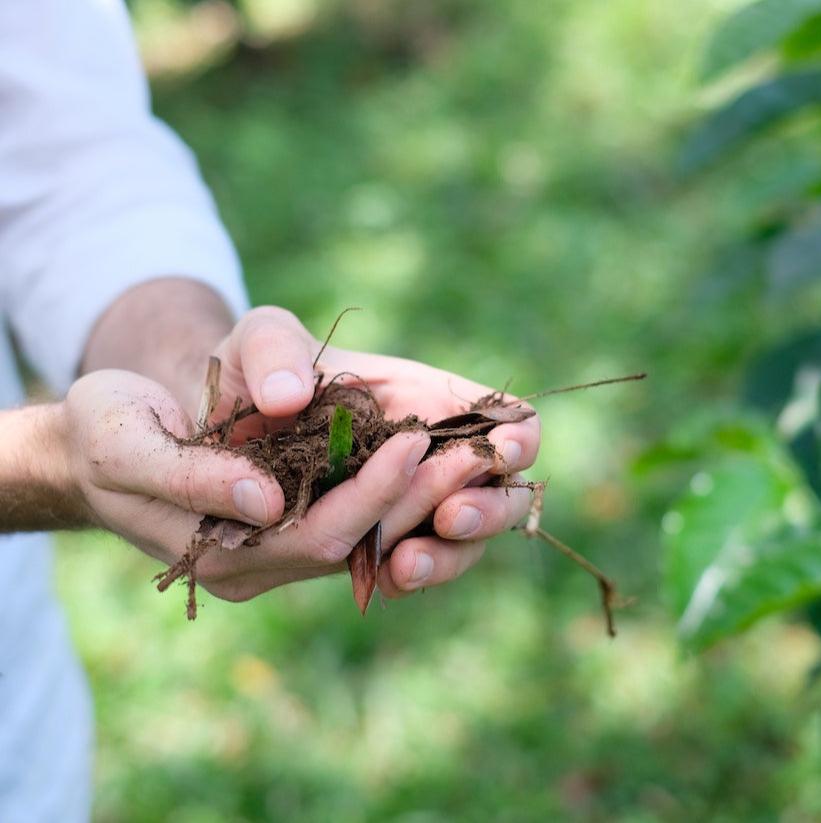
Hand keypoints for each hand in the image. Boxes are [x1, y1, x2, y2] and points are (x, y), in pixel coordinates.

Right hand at [62, 368, 433, 601]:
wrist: (103, 434)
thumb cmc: (105, 428)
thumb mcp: (124, 438)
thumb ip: (188, 472)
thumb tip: (266, 498)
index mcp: (219, 552)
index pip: (316, 536)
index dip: (371, 492)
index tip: (417, 440)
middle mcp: (258, 562)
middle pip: (357, 543)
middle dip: (415, 498)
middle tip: (470, 451)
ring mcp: (278, 546)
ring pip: (368, 536)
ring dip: (422, 497)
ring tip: (473, 453)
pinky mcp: (292, 521)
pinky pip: (358, 516)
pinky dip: (401, 489)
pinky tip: (437, 455)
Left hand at [209, 307, 540, 597]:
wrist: (228, 426)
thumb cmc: (258, 369)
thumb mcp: (260, 339)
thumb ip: (274, 352)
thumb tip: (288, 397)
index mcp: (429, 399)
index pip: (505, 419)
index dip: (515, 437)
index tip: (499, 452)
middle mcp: (432, 455)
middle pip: (501, 491)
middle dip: (487, 510)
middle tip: (450, 515)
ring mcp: (411, 503)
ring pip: (463, 541)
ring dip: (448, 557)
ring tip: (407, 563)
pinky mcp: (381, 541)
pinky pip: (415, 566)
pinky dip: (408, 575)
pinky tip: (386, 579)